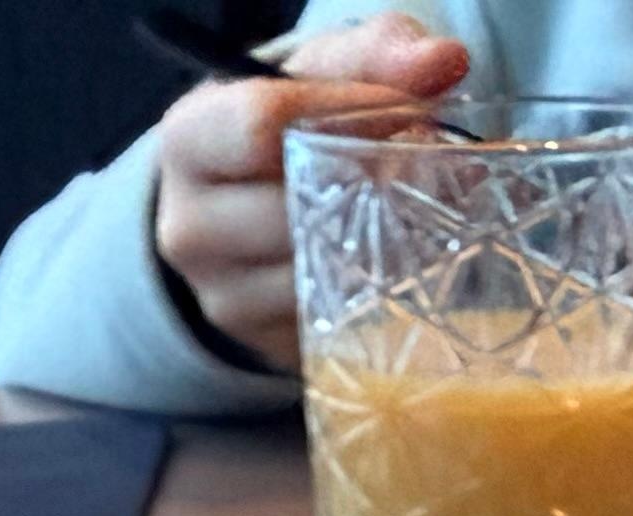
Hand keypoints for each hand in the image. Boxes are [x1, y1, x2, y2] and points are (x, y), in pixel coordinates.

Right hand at [154, 12, 471, 368]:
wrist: (248, 201)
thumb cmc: (291, 122)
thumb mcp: (322, 71)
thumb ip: (378, 53)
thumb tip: (443, 62)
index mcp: (189, 139)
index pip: (260, 127)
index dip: (347, 116)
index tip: (410, 111)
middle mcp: (190, 226)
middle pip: (295, 209)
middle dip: (377, 187)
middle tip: (435, 167)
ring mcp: (225, 298)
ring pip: (324, 273)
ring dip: (390, 243)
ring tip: (427, 210)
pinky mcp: (267, 346)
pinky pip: (340, 321)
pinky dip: (382, 289)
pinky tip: (404, 258)